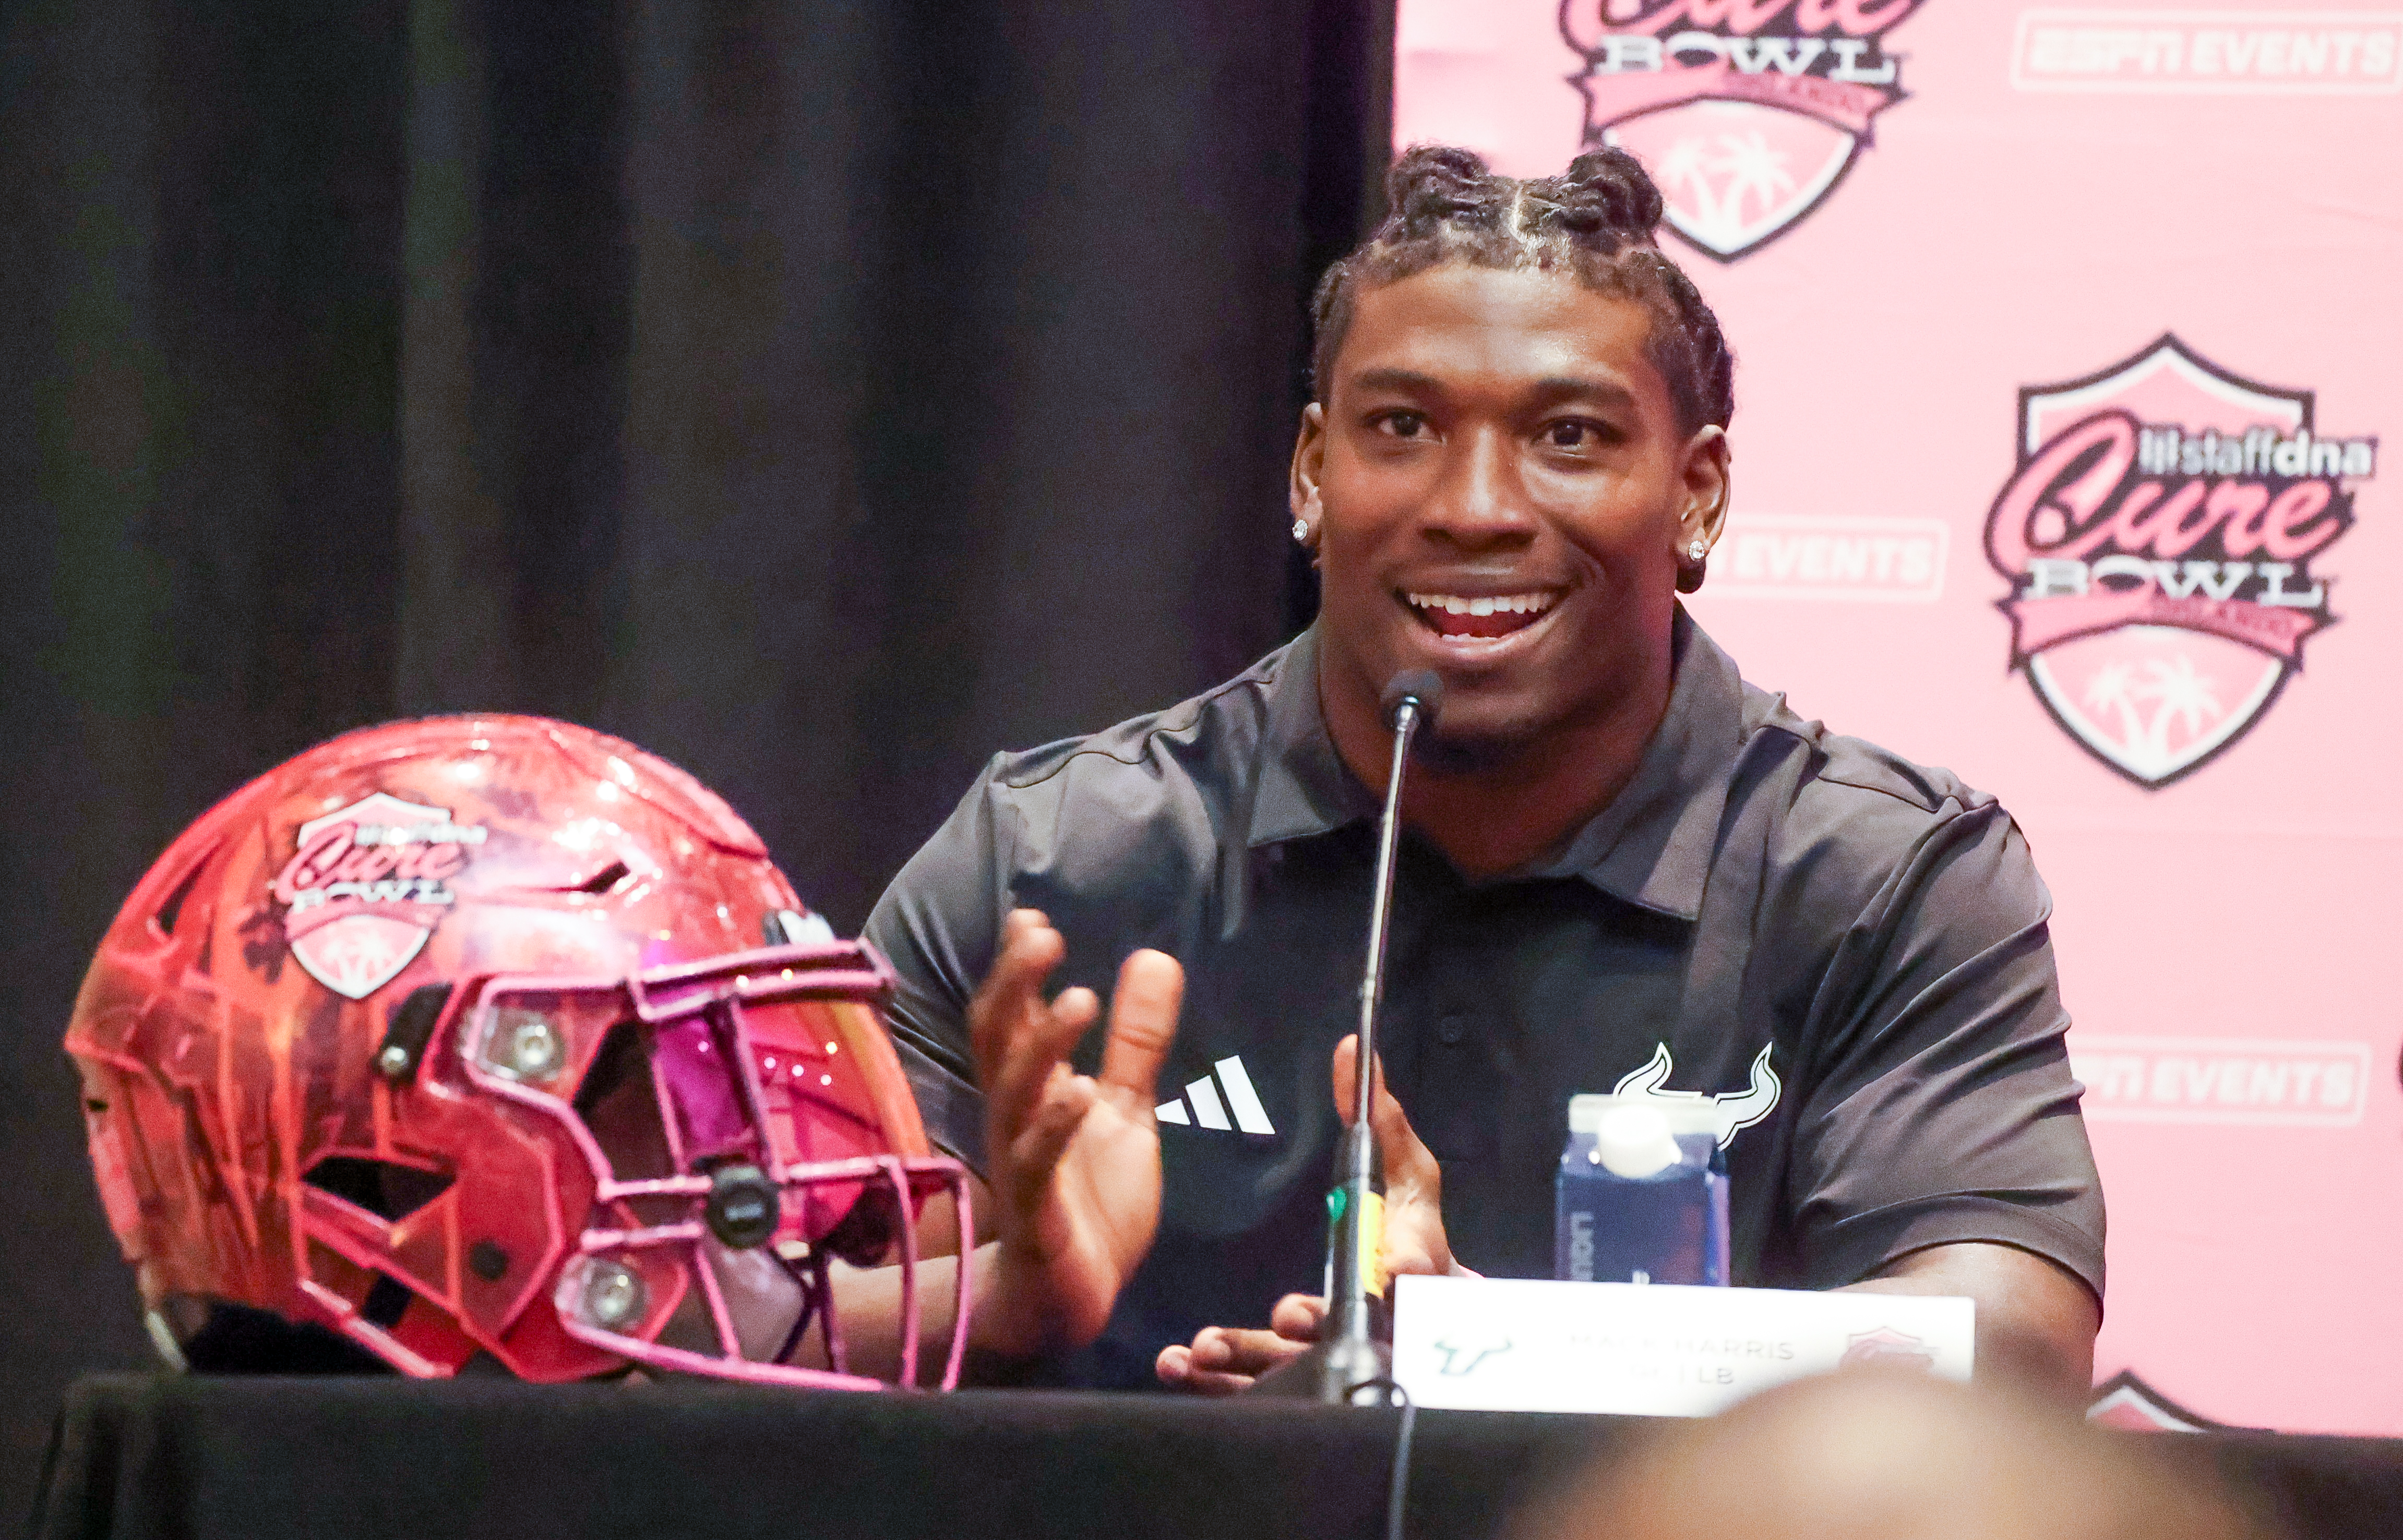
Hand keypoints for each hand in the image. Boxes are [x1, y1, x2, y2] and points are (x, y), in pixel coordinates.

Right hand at [970, 909, 1182, 1356]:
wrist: (1068, 1297)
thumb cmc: (1090, 1197)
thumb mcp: (1125, 1109)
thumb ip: (1137, 1040)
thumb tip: (1155, 957)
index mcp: (1035, 1087)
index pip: (1012, 1014)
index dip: (1015, 967)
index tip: (1029, 916)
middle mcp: (1016, 1115)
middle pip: (997, 1039)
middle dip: (1013, 985)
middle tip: (1041, 935)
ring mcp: (1021, 1161)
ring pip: (1013, 1094)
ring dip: (1041, 1046)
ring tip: (1078, 1000)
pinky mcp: (1037, 1213)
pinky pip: (1036, 1165)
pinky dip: (1055, 1126)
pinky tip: (1082, 1094)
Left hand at [1153, 1034, 1453, 1392]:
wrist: (1410, 1306)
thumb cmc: (1405, 1226)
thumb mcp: (1403, 1171)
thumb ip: (1378, 1118)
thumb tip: (1350, 1051)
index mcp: (1407, 1266)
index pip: (1413, 1271)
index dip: (1404, 1271)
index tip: (1393, 1271)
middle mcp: (1370, 1319)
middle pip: (1346, 1328)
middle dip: (1317, 1322)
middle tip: (1287, 1314)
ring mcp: (1326, 1353)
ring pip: (1291, 1366)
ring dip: (1249, 1357)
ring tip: (1207, 1347)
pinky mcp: (1290, 1378)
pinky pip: (1252, 1385)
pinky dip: (1215, 1379)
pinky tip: (1182, 1364)